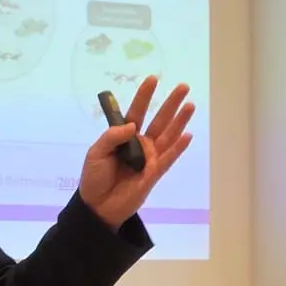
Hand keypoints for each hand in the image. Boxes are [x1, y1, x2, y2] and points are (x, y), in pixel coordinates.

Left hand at [78, 76, 193, 228]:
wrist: (97, 206)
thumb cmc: (94, 177)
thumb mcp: (95, 153)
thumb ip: (112, 137)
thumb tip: (133, 124)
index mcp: (124, 137)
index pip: (136, 112)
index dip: (144, 96)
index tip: (153, 79)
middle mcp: (140, 144)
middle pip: (158, 120)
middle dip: (170, 104)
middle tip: (183, 87)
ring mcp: (149, 158)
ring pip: (168, 136)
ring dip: (179, 121)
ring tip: (190, 105)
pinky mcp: (154, 173)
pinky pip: (169, 158)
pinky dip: (178, 147)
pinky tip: (188, 135)